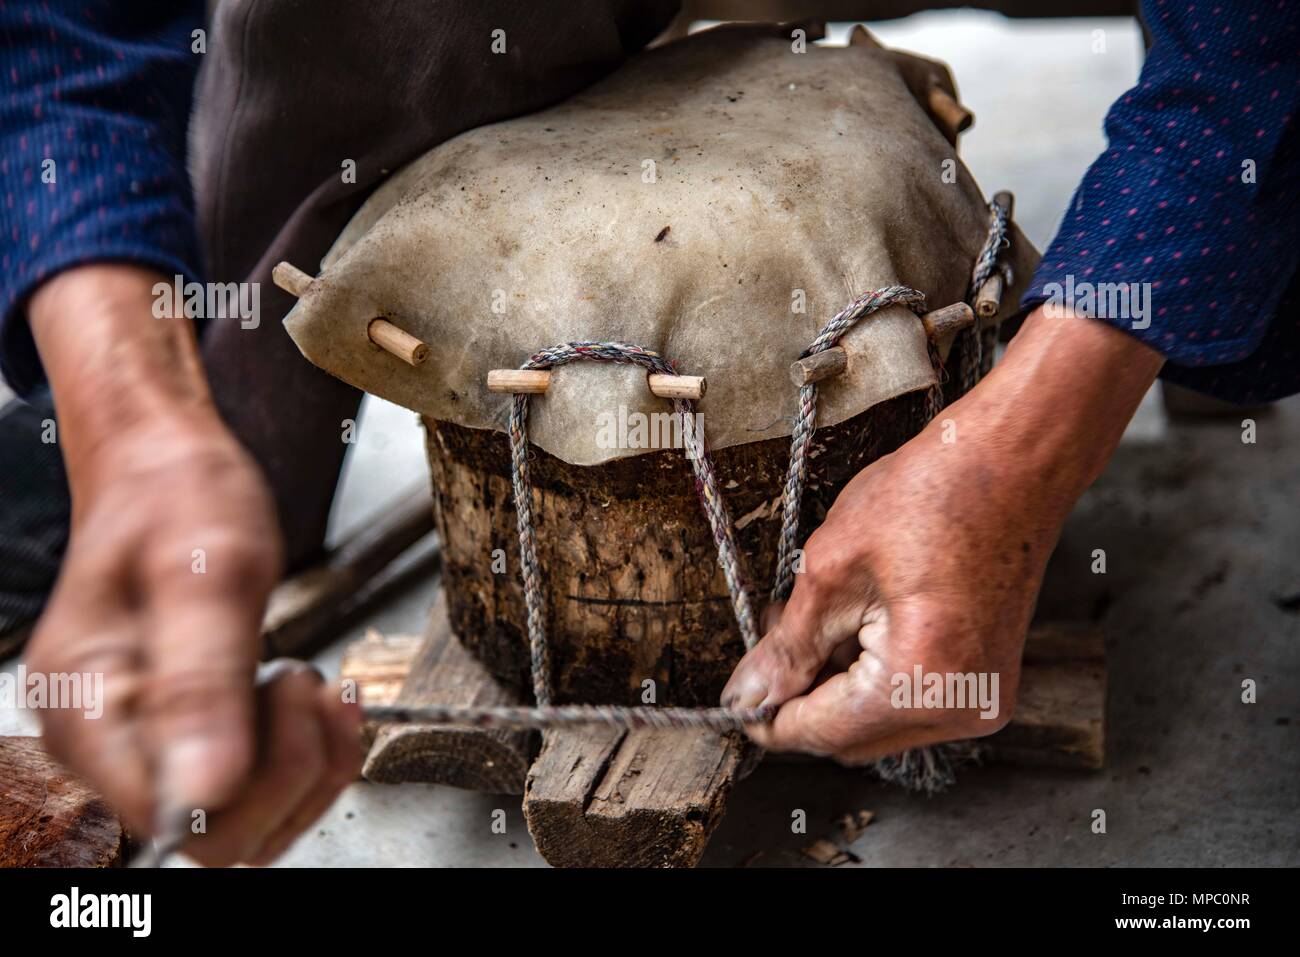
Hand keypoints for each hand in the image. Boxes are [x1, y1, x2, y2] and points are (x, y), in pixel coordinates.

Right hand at [26, 265, 360, 864]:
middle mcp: (110, 742)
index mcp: (89, 709)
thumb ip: (203, 680)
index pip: (174, 819)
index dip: (250, 782)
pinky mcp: (193, 733)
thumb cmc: (176, 498)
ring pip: (249, 822)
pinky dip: (310, 754)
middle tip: (300, 682)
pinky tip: (320, 703)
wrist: (168, 467)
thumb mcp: (208, 572)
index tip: (279, 692)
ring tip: (309, 683)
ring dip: (307, 764)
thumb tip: (205, 791)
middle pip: (216, 837)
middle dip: (288, 773)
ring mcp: (152, 742)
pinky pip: (260, 786)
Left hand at [722, 308, 1162, 762]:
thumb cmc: (935, 496)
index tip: (737, 700)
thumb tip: (748, 695)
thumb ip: (787, 646)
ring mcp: (982, 698)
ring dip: (837, 683)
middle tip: (772, 640)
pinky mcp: (986, 680)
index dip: (768, 717)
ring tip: (821, 615)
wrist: (1012, 462)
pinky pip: (910, 700)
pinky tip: (859, 619)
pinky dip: (874, 672)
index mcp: (922, 681)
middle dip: (803, 694)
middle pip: (850, 738)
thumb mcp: (831, 566)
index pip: (821, 732)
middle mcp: (961, 706)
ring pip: (877, 722)